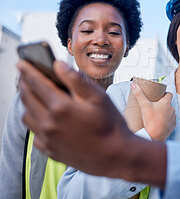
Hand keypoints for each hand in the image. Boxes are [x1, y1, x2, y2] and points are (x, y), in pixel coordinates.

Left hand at [17, 60, 166, 185]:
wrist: (115, 157)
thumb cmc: (111, 126)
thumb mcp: (99, 97)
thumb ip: (76, 80)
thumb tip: (58, 66)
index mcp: (61, 107)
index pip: (37, 83)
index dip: (28, 70)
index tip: (22, 63)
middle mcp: (49, 123)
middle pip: (27, 98)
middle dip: (24, 84)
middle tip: (25, 75)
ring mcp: (48, 139)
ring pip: (27, 116)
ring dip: (28, 103)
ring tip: (35, 95)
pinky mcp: (50, 150)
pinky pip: (34, 133)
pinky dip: (35, 122)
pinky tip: (45, 117)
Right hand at [132, 82, 175, 140]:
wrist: (154, 135)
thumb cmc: (150, 120)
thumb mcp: (144, 105)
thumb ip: (138, 94)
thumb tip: (133, 84)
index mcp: (166, 102)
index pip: (169, 94)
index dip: (165, 94)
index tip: (159, 96)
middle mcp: (172, 109)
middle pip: (169, 103)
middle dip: (163, 104)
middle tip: (155, 106)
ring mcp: (173, 117)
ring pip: (170, 112)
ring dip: (166, 112)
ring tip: (157, 115)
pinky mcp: (173, 125)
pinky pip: (171, 120)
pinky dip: (167, 120)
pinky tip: (161, 122)